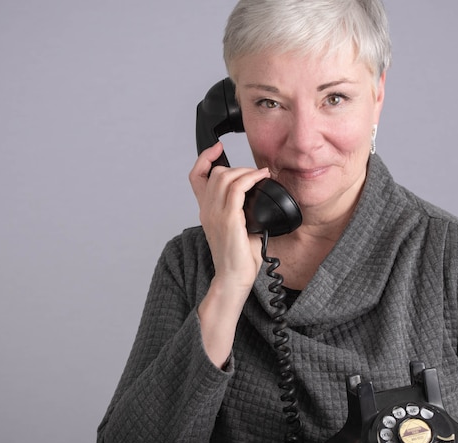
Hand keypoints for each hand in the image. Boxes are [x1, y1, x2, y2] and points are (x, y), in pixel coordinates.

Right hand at [188, 142, 269, 366]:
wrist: (234, 278)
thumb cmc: (239, 259)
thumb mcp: (240, 229)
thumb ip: (243, 212)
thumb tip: (261, 201)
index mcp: (206, 211)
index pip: (196, 177)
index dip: (205, 159)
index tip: (217, 149)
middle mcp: (207, 210)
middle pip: (215, 173)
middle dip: (237, 167)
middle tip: (254, 173)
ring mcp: (216, 214)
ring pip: (226, 177)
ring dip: (246, 171)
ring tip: (260, 175)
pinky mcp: (229, 218)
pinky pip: (238, 187)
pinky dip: (251, 177)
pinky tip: (262, 177)